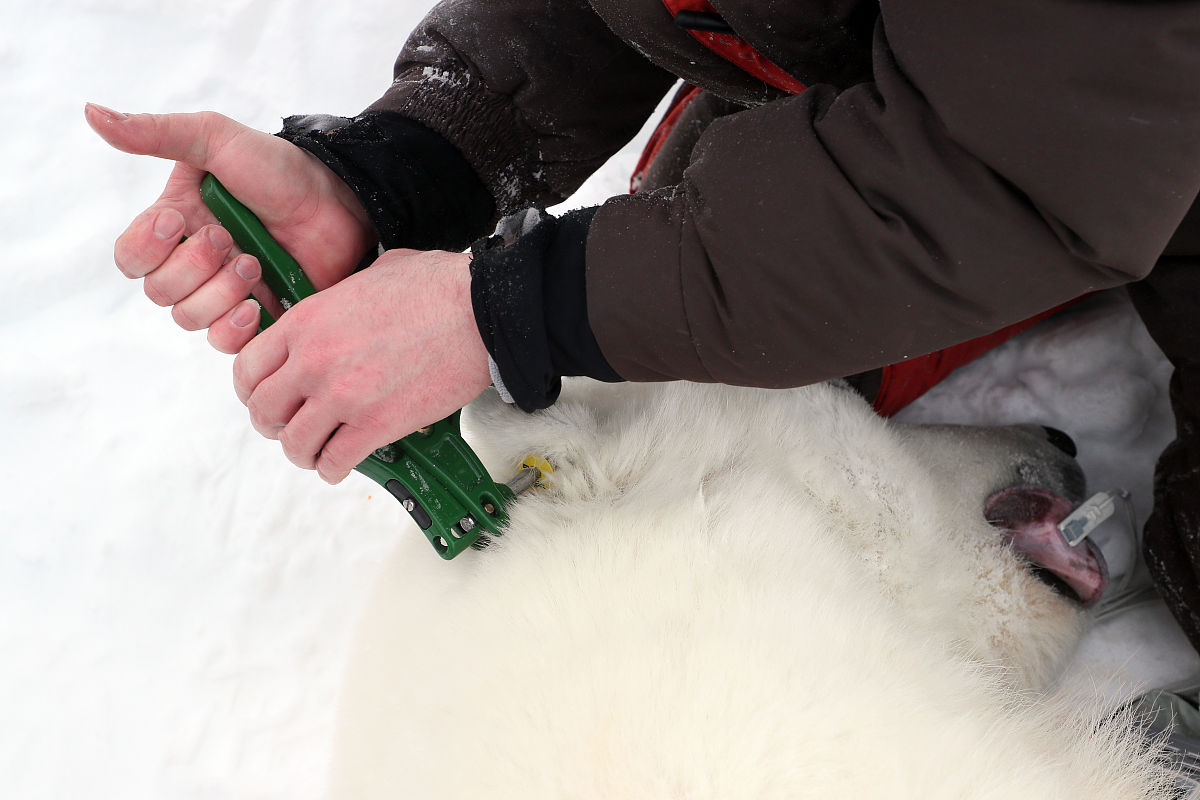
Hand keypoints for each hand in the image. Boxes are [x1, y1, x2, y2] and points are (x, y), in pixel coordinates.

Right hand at [84, 104, 374, 352]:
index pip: (131, 258)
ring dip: (218, 292)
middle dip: (193, 266)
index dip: (146, 248)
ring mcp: (225, 292)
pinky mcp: (258, 317)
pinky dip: (234, 327)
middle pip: (160, 292)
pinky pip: (225, 343)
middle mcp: (194, 263)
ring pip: (190, 318)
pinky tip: (255, 302)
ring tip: (253, 262)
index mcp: (176, 225)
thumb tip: (92, 112)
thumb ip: (157, 133)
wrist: (340, 200)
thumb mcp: (216, 139)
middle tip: (229, 239)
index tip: (181, 221)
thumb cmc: (279, 168)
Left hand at [232, 249, 491, 483]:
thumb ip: (340, 299)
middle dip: (275, 424)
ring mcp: (342, 396)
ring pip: (294, 445)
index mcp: (307, 322)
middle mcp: (314, 361)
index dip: (254, 390)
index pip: (247, 369)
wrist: (480, 313)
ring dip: (304, 452)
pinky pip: (334, 462)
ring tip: (320, 451)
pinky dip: (334, 469)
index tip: (270, 396)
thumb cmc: (436, 287)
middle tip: (293, 426)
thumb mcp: (370, 276)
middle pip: (263, 412)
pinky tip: (343, 462)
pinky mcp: (377, 425)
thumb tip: (342, 307)